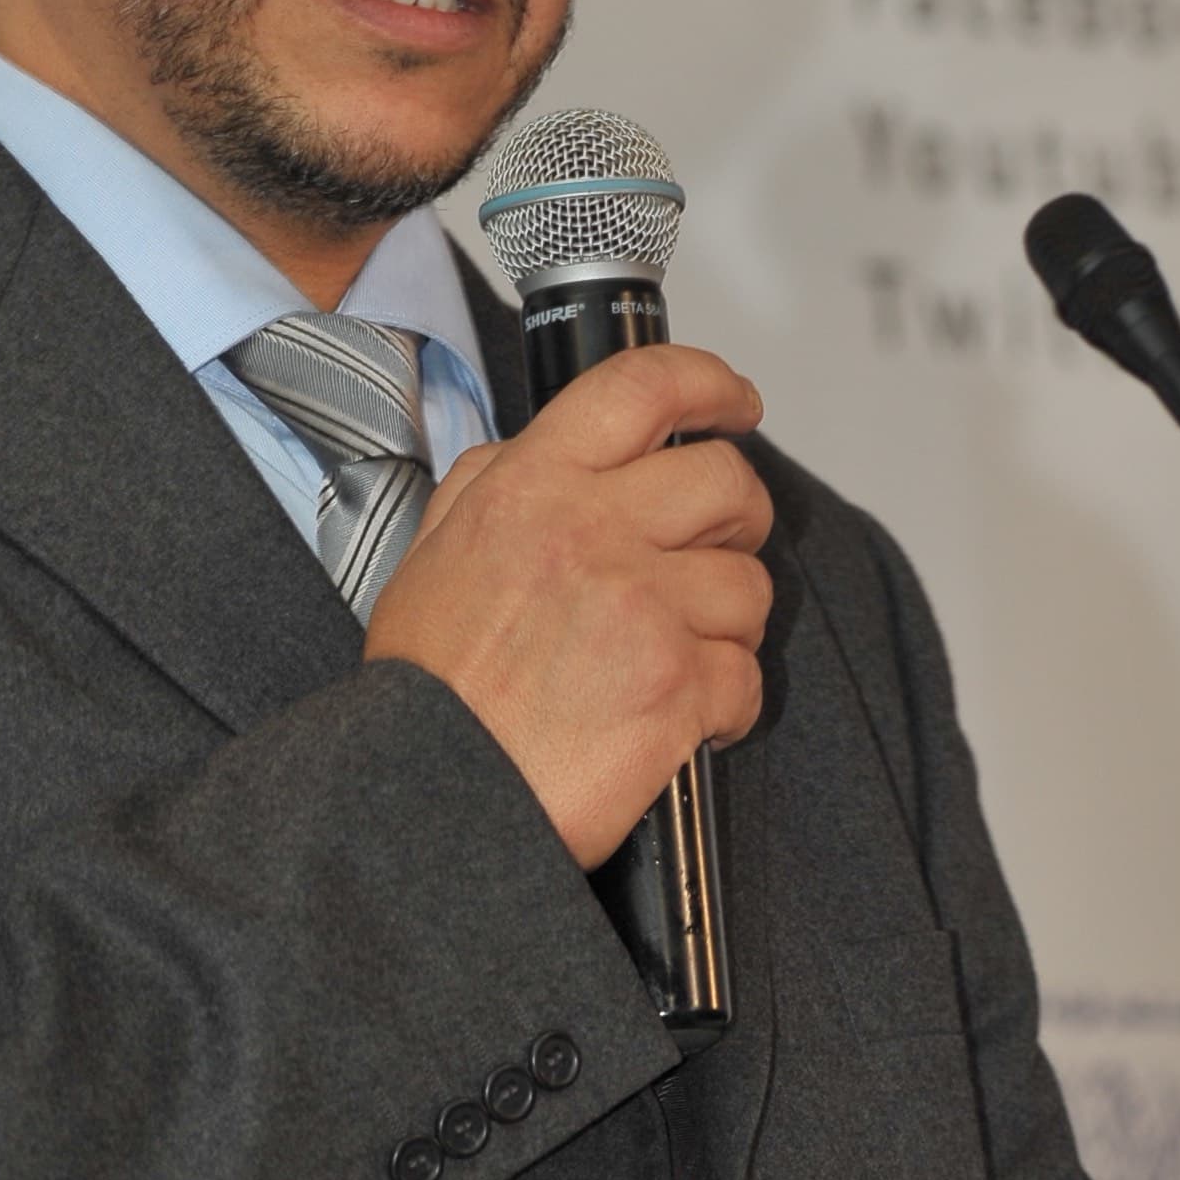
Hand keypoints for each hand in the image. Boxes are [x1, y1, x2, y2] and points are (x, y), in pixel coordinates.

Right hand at [361, 344, 773, 868]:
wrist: (430, 797)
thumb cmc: (430, 690)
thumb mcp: (433, 550)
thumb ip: (491, 482)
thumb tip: (539, 448)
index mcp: (531, 486)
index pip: (641, 388)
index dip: (707, 382)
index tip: (733, 400)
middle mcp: (591, 531)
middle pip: (725, 480)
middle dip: (737, 516)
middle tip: (715, 546)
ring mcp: (642, 606)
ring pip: (748, 585)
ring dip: (727, 623)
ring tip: (674, 653)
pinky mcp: (678, 686)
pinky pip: (747, 676)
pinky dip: (727, 703)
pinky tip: (682, 715)